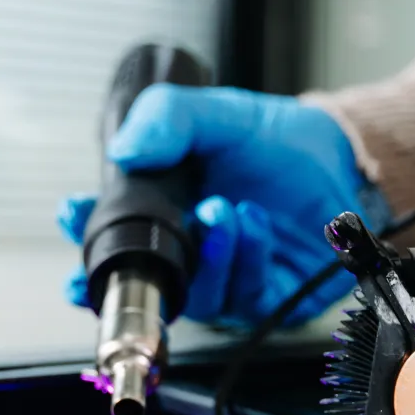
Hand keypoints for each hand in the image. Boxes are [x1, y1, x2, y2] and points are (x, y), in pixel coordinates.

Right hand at [58, 86, 386, 325]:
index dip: (89, 238)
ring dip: (209, 255)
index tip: (73, 215)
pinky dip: (246, 258)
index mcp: (170, 215)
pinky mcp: (269, 299)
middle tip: (161, 230)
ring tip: (224, 210)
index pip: (117, 240)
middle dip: (146, 265)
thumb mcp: (216, 115)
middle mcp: (196, 255)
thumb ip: (168, 120)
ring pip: (199, 296)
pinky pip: (244, 297)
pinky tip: (254, 223)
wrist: (341, 155)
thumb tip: (127, 150)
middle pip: (152, 283)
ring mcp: (230, 281)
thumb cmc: (277, 143)